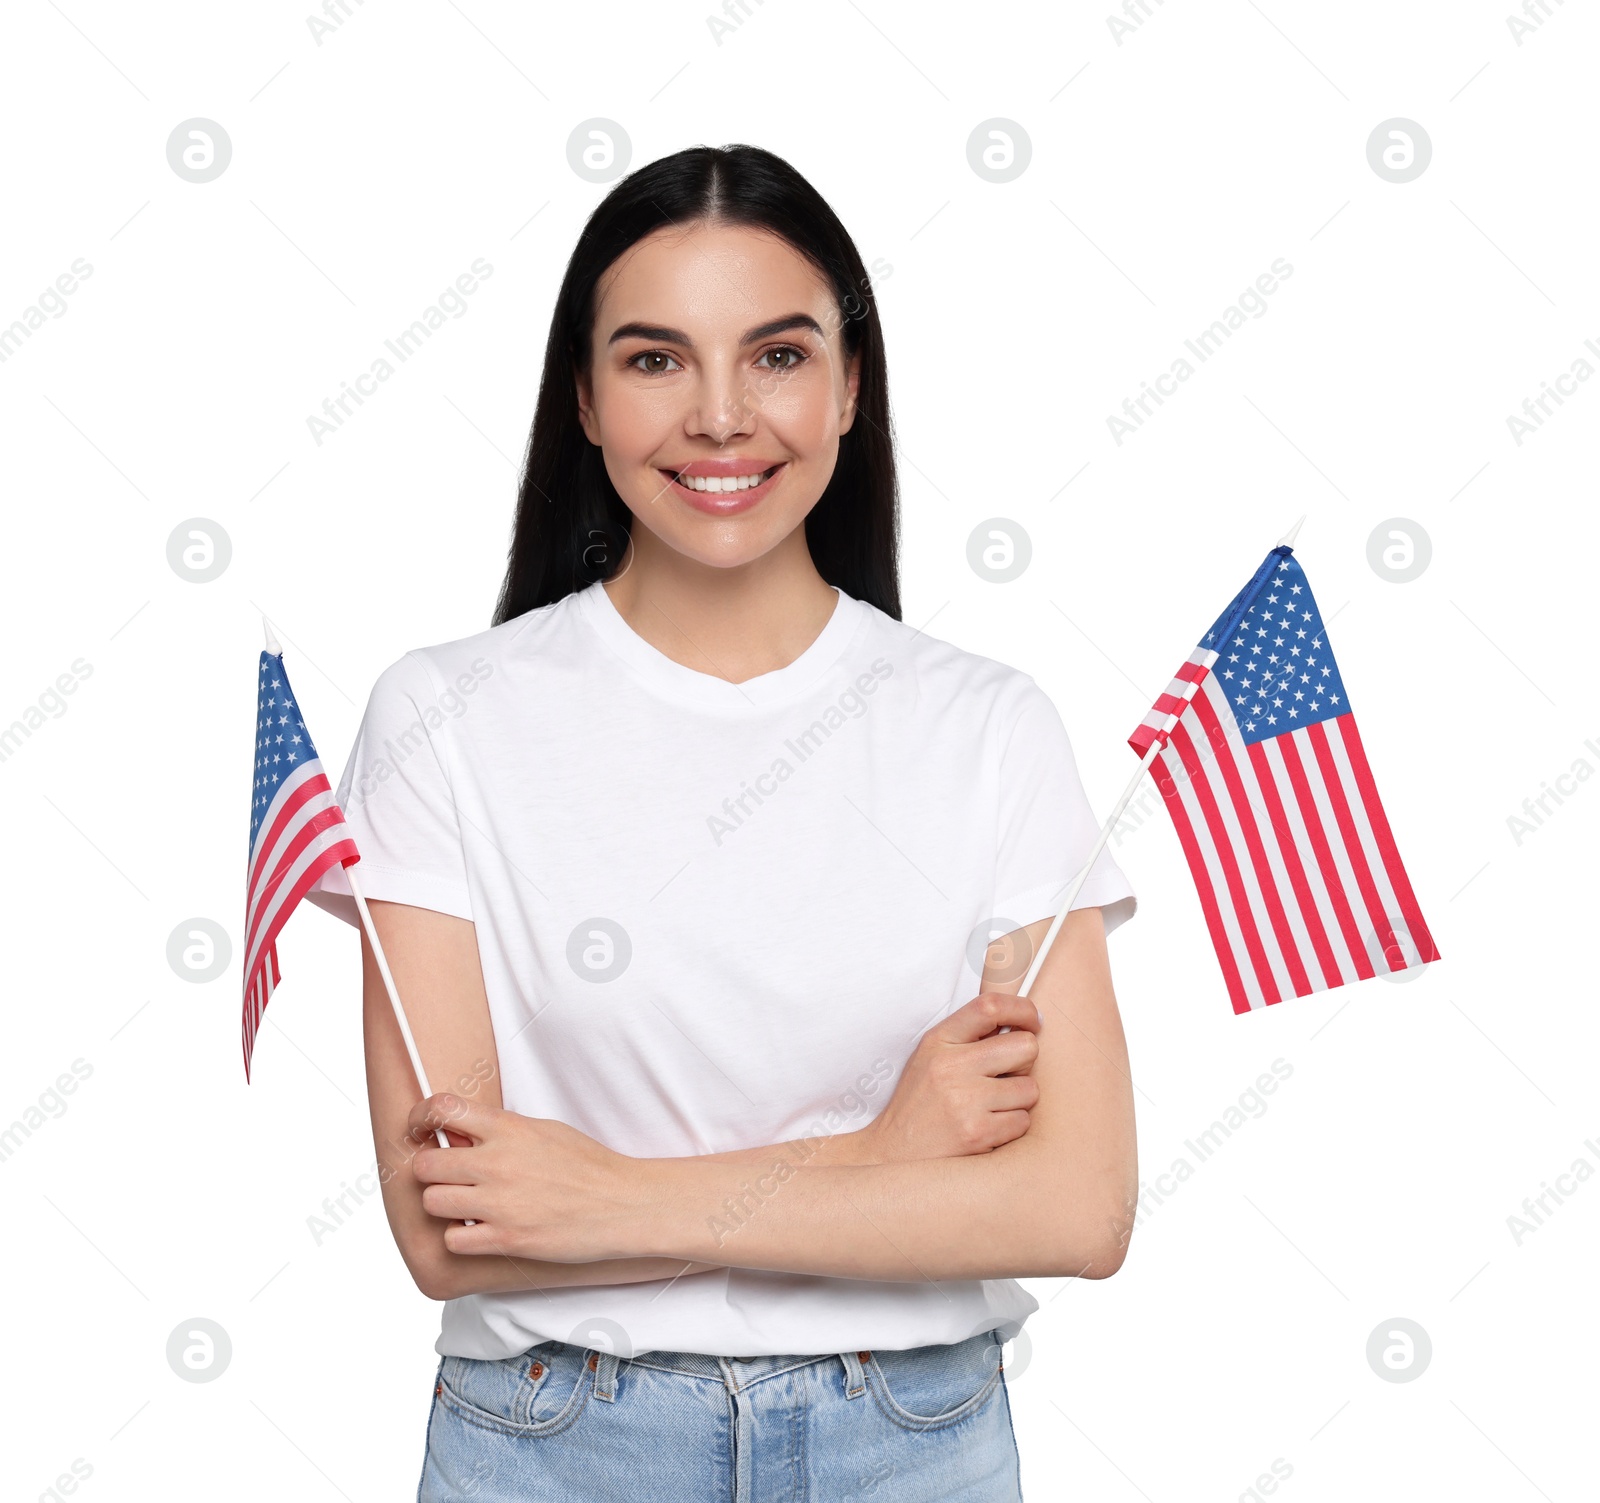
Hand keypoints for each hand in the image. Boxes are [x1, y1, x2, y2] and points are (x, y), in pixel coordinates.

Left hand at [406, 1094, 643, 1261]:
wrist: (622, 1204)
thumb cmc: (588, 1165)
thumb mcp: (544, 1130)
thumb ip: (502, 1131)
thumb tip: (461, 1135)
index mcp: (509, 1127)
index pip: (442, 1108)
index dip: (420, 1117)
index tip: (421, 1129)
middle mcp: (498, 1162)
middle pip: (426, 1164)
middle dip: (433, 1172)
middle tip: (450, 1177)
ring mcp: (500, 1202)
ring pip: (432, 1202)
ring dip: (444, 1205)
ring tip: (466, 1206)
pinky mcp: (506, 1239)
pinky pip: (453, 1239)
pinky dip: (462, 1237)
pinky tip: (481, 1230)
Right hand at [860, 992, 1041, 1162]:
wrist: (893, 1153)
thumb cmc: (919, 1103)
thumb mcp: (931, 1056)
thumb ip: (968, 1037)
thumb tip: (1022, 1022)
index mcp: (939, 1040)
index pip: (990, 1006)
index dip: (1022, 1008)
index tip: (1032, 1021)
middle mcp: (951, 1065)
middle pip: (1025, 1046)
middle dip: (1024, 1063)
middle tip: (1007, 1076)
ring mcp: (965, 1100)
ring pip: (1030, 1089)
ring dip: (1018, 1101)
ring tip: (991, 1107)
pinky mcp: (977, 1132)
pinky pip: (1023, 1121)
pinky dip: (1011, 1127)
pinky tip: (987, 1128)